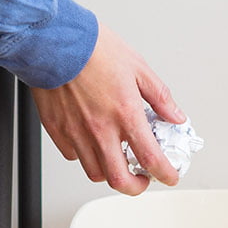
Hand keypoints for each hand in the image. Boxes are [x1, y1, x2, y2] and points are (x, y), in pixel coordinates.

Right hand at [31, 24, 185, 194]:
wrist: (53, 40)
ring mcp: (77, 133)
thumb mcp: (138, 67)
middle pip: (120, 180)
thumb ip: (159, 97)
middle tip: (142, 179)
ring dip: (110, 171)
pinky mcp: (57, 130)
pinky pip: (74, 155)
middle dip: (136, 187)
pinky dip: (86, 155)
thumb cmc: (91, 48)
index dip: (164, 174)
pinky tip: (91, 141)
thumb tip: (175, 116)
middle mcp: (100, 129)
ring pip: (95, 172)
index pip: (151, 159)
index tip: (169, 176)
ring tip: (117, 158)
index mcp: (125, 113)